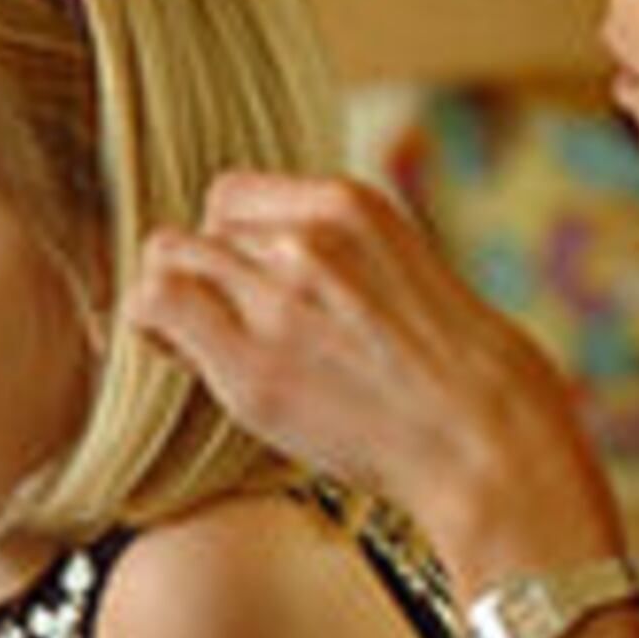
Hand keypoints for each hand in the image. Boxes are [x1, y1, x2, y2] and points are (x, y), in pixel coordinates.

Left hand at [126, 170, 594, 559]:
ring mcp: (277, 298)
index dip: (227, 240)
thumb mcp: (397, 268)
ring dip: (176, 303)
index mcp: (347, 203)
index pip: (230, 197)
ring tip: (207, 345)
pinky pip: (153, 307)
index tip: (251, 286)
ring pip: (165, 259)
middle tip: (230, 326)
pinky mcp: (252, 363)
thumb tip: (242, 250)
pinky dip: (150, 327)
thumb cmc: (450, 371)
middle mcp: (306, 238)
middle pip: (197, 230)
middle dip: (205, 277)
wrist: (487, 440)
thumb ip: (326, 251)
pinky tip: (176, 355)